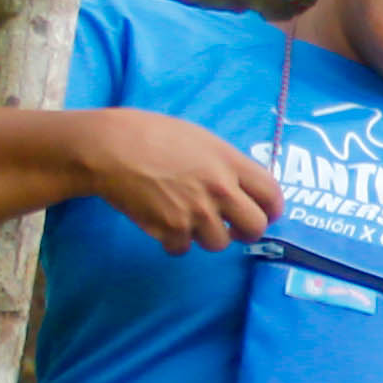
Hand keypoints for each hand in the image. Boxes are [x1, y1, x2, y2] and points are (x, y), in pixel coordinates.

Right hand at [66, 106, 282, 253]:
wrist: (111, 148)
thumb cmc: (151, 133)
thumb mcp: (199, 139)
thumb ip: (224, 163)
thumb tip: (239, 185)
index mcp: (230, 163)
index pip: (272, 195)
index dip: (271, 209)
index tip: (265, 214)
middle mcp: (220, 190)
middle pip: (255, 227)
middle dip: (245, 230)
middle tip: (232, 227)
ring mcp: (197, 213)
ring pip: (218, 243)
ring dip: (205, 235)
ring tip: (187, 217)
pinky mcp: (171, 230)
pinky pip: (183, 248)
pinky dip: (174, 241)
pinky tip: (162, 222)